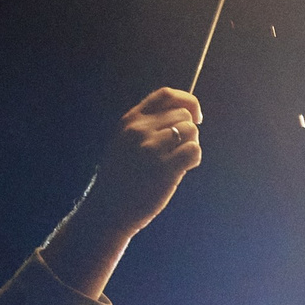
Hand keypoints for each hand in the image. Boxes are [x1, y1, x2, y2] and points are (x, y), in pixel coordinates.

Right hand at [78, 89, 202, 236]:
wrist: (107, 209)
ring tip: (176, 162)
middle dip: (189, 132)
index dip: (189, 102)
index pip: (167, 95)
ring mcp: (151, 148)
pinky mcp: (164, 168)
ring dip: (191, 146)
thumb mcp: (125, 142)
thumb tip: (185, 116)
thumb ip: (147, 127)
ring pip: (191, 131)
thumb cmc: (121, 178)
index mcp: (130, 120)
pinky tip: (181, 170)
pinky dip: (193, 160)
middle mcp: (139, 130)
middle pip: (184, 115)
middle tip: (177, 152)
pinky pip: (194, 151)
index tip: (196, 116)